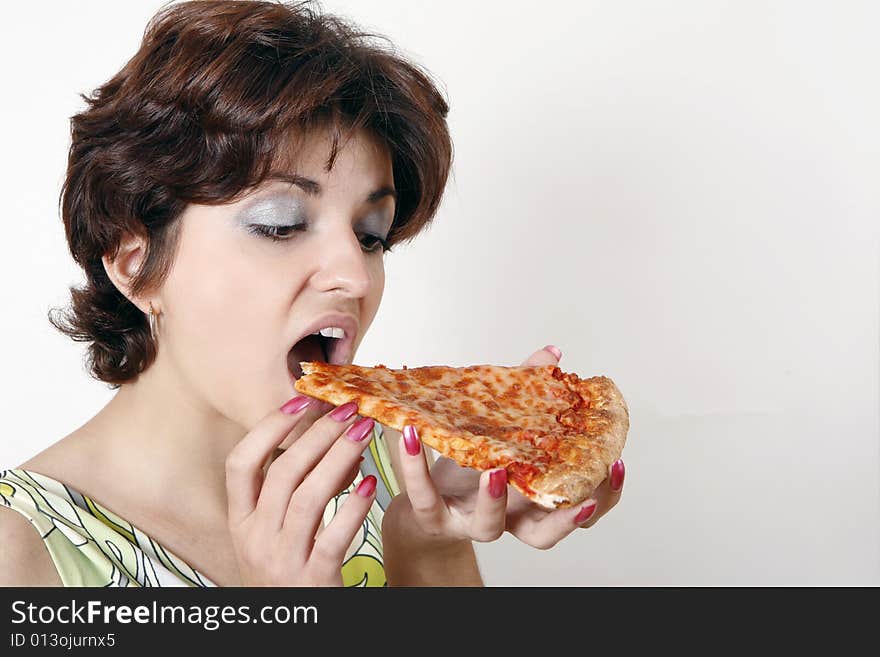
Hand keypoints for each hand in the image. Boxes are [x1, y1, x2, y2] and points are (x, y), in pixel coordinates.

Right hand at [224, 396, 377, 584]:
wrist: (293, 629)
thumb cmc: (290, 573)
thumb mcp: (275, 533)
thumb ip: (293, 492)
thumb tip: (331, 439)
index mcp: (240, 522)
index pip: (238, 464)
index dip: (267, 428)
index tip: (298, 400)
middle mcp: (253, 539)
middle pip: (281, 473)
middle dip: (317, 434)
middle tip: (348, 410)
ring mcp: (280, 561)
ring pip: (306, 498)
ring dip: (338, 458)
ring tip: (364, 433)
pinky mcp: (311, 581)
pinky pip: (332, 537)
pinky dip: (353, 508)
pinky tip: (371, 485)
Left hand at [390, 345, 625, 550]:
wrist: (422, 499)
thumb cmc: (470, 462)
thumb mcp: (502, 426)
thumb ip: (529, 392)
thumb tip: (552, 353)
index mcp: (532, 499)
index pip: (580, 507)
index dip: (605, 495)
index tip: (617, 465)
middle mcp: (507, 518)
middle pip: (545, 536)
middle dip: (566, 519)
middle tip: (579, 496)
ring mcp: (469, 521)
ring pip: (488, 528)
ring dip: (494, 501)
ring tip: (495, 471)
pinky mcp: (431, 516)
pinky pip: (423, 498)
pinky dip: (415, 467)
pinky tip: (411, 434)